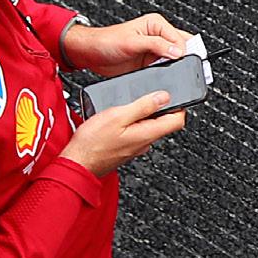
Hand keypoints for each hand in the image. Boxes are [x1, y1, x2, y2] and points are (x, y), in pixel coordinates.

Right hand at [60, 89, 186, 177]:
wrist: (77, 163)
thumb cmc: (93, 142)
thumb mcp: (118, 116)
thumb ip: (142, 106)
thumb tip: (164, 97)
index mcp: (147, 134)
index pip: (177, 121)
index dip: (180, 105)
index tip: (174, 94)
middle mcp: (145, 143)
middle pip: (164, 123)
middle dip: (161, 107)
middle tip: (149, 94)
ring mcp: (135, 147)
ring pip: (149, 127)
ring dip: (144, 114)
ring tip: (129, 104)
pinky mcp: (126, 149)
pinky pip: (137, 133)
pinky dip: (133, 123)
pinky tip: (119, 118)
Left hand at [64, 14, 193, 74]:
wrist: (91, 54)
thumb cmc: (106, 41)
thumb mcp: (132, 42)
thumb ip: (156, 45)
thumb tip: (177, 51)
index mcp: (156, 24)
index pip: (180, 38)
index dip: (183, 51)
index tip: (184, 63)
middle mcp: (158, 36)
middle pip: (181, 48)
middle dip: (183, 60)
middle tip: (186, 71)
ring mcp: (154, 51)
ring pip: (175, 61)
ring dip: (175, 69)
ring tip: (174, 76)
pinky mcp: (149, 64)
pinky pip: (164, 70)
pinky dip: (166, 75)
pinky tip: (164, 80)